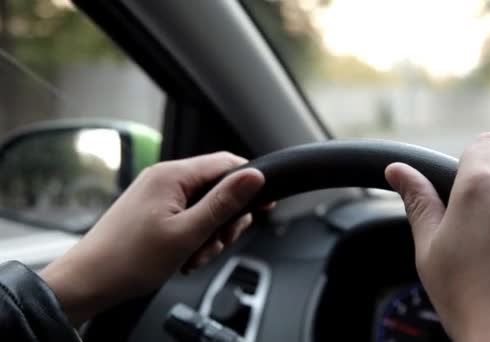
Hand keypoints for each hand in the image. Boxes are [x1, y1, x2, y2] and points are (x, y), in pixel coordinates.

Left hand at [41, 152, 263, 324]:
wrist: (88, 281)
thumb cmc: (130, 259)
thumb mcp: (188, 233)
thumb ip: (224, 202)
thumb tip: (254, 176)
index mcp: (172, 175)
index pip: (226, 164)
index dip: (250, 183)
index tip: (266, 203)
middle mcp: (164, 178)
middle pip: (217, 188)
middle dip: (225, 219)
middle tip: (217, 242)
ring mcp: (158, 194)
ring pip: (204, 206)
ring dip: (208, 233)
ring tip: (194, 255)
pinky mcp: (154, 210)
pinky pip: (187, 217)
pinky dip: (193, 237)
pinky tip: (184, 256)